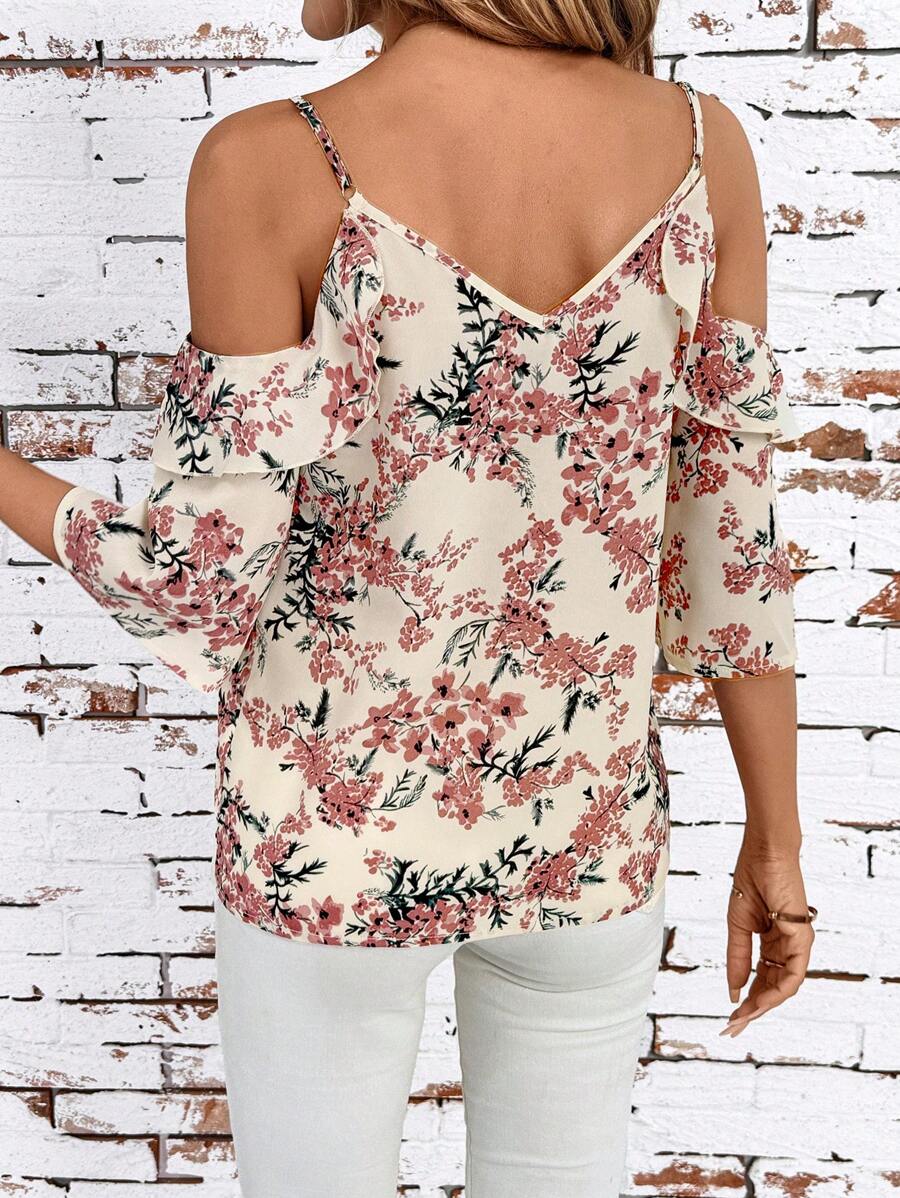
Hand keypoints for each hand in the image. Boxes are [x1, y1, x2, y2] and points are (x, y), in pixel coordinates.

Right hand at [721, 834, 813, 1036]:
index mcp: (772, 941)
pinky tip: (758, 1001)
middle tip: (733, 1027)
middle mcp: (788, 946)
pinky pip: (793, 973)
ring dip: (763, 1006)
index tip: (730, 1015)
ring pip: (785, 986)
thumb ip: (737, 957)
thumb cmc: (751, 879)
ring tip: (742, 1019)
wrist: (763, 852)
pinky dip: (777, 991)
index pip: (762, 978)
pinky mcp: (802, 936)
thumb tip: (734, 990)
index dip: (746, 998)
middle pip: (773, 987)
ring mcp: (797, 942)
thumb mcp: (737, 924)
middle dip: (753, 1009)